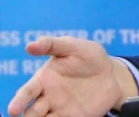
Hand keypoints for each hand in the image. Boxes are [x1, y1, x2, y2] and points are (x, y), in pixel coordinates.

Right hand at [6, 37, 131, 116]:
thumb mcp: (73, 46)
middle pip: (32, 111)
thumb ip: (52, 44)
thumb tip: (29, 45)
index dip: (19, 101)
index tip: (12, 110)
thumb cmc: (88, 56)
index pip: (26, 92)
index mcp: (43, 80)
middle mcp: (48, 98)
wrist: (111, 73)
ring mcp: (60, 110)